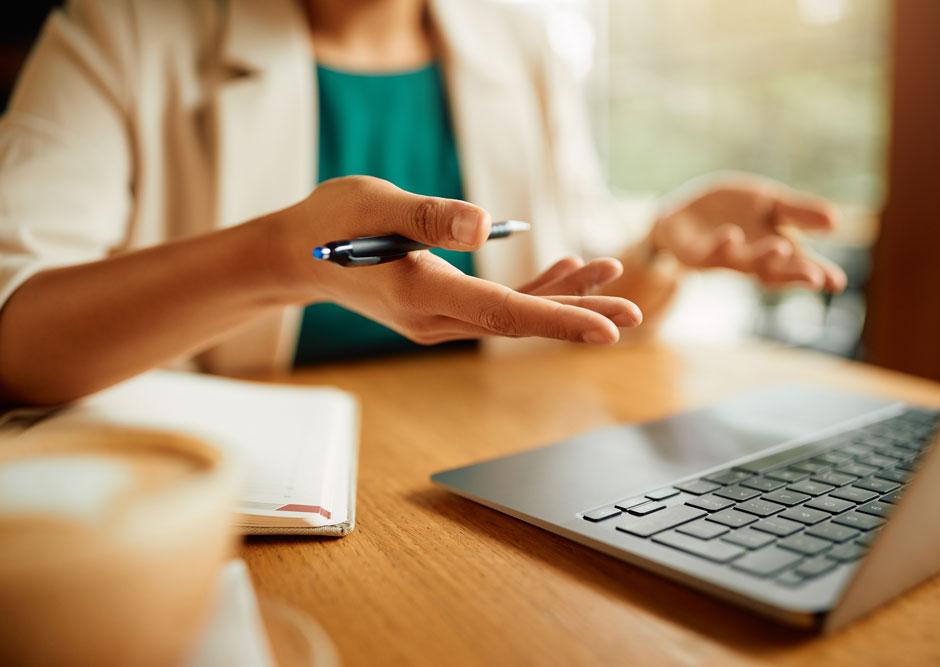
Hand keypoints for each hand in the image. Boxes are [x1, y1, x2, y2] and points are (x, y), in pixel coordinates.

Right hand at [268, 176, 641, 344]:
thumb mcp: (375, 206)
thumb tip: (488, 223)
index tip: (611, 328)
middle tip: (636, 310)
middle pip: (520, 321)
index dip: (562, 319)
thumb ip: (429, 217)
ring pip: (513, 315)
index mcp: (422, 293)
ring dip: (562, 298)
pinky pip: (497, 306)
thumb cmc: (330, 224)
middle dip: (579, 315)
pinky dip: (533, 291)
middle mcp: (435, 318)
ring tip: (610, 271)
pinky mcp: (440, 308)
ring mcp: (438, 319)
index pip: (505, 313)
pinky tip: (564, 269)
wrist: (297, 258)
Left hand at [651, 175, 846, 291]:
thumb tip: (835, 221)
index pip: (798, 263)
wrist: (680, 213)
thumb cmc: (730, 211)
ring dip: (762, 256)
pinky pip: (706, 252)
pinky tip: (732, 235)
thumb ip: (796, 211)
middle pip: (774, 269)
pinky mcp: (692, 251)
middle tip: (816, 276)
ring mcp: (720, 257)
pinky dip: (719, 244)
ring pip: (742, 261)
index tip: (838, 282)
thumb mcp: (768, 202)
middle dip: (794, 273)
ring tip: (781, 247)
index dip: (817, 273)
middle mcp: (748, 258)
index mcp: (771, 248)